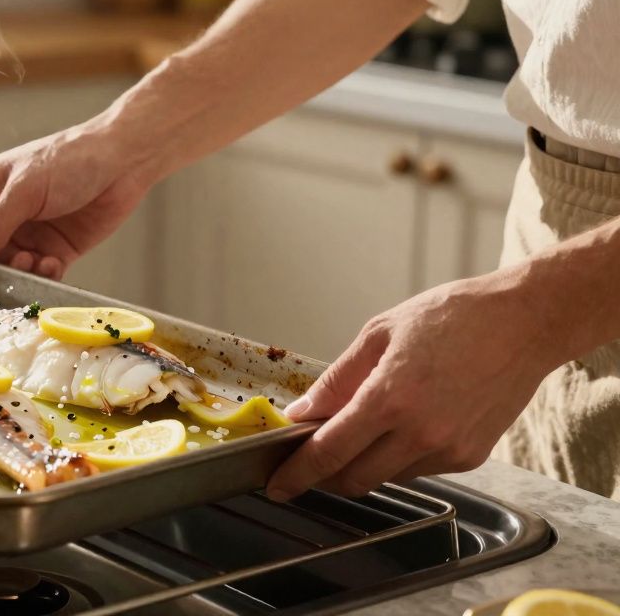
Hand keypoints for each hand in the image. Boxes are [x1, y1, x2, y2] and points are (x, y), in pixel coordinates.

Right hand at [0, 118, 156, 279]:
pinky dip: (42, 276)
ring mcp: (25, 235)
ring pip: (7, 272)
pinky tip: (54, 262)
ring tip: (34, 261)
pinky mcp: (52, 251)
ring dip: (17, 274)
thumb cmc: (70, 158)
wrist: (125, 161)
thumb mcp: (25, 189)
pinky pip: (37, 276)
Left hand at [264, 272, 553, 500]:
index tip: (278, 485)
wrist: (525, 323)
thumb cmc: (453, 317)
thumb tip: (302, 413)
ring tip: (367, 424)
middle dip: (325, 476)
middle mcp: (420, 433)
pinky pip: (418, 470)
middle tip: (310, 458)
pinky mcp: (470, 457)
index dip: (297, 474)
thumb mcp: (379, 334)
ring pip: (386, 477)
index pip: (329, 452)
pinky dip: (399, 457)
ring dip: (363, 464)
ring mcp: (448, 449)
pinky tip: (406, 423)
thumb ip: (336, 381)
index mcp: (390, 398)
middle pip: (354, 479)